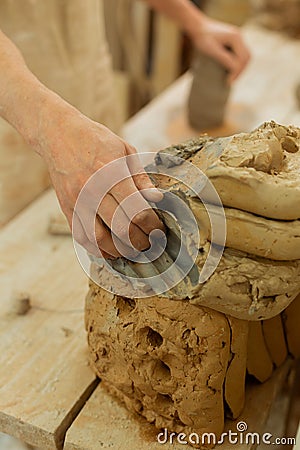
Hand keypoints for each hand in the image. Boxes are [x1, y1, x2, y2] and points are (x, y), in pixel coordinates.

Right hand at [39, 106, 164, 258]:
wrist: (58, 134)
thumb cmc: (95, 140)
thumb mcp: (124, 150)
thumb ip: (140, 178)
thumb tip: (157, 198)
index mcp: (112, 174)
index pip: (137, 211)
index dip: (152, 226)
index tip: (158, 229)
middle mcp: (93, 190)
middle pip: (121, 229)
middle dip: (140, 242)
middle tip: (150, 243)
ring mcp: (77, 202)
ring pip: (100, 239)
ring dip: (120, 251)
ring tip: (132, 250)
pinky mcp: (66, 209)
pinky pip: (82, 237)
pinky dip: (98, 249)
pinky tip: (111, 250)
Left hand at [191, 17, 250, 82]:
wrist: (197, 26)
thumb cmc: (202, 38)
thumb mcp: (212, 50)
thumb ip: (224, 59)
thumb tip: (235, 71)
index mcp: (235, 37)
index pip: (242, 59)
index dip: (236, 72)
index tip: (228, 82)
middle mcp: (239, 36)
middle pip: (247, 57)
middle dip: (240, 71)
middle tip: (230, 82)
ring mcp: (237, 38)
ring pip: (245, 56)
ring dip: (240, 68)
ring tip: (230, 78)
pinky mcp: (233, 40)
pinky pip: (240, 53)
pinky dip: (237, 63)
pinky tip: (229, 70)